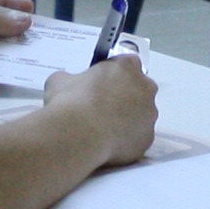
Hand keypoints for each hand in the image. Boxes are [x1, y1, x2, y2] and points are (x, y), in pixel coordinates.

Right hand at [45, 53, 158, 167]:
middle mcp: (145, 87)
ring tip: (102, 130)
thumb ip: (72, 79)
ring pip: (140, 116)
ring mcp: (150, 114)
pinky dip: (125, 140)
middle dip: (124, 97)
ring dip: (126, 120)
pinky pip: (137, 137)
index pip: (126, 64)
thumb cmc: (71, 101)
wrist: (79, 136)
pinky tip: (107, 144)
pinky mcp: (148, 139)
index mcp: (127, 66)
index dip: (113, 75)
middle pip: (139, 89)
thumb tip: (68, 85)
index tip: (100, 85)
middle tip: (101, 108)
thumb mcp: (60, 81)